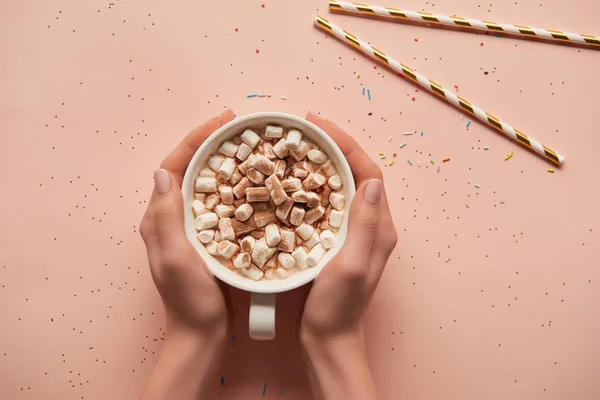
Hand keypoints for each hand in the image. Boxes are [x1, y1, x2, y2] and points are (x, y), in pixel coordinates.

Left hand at [139, 110, 233, 399]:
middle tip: (236, 127)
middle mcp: (170, 217)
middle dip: (210, 142)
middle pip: (188, 167)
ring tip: (245, 145)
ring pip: (204, 182)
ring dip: (221, 160)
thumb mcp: (176, 258)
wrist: (202, 335)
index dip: (196, 138)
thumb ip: (166, 217)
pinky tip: (252, 182)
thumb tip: (162, 173)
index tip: (223, 122)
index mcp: (159, 218)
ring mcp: (189, 227)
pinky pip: (217, 200)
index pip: (173, 165)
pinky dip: (232, 184)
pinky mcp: (206, 237)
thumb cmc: (189, 301)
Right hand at [299, 111, 397, 399]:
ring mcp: (355, 232)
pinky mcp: (338, 240)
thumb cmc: (337, 308)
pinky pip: (329, 200)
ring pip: (343, 184)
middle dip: (334, 145)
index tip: (319, 126)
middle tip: (306, 129)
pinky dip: (314, 183)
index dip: (346, 144)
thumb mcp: (351, 265)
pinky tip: (294, 181)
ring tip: (299, 146)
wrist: (328, 339)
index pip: (368, 172)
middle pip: (357, 172)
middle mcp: (371, 225)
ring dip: (324, 161)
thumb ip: (364, 225)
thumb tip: (370, 182)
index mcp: (378, 227)